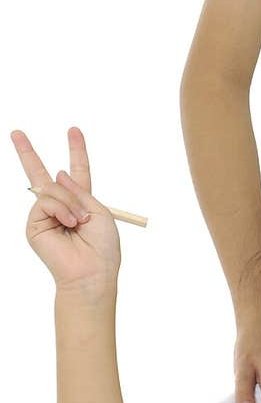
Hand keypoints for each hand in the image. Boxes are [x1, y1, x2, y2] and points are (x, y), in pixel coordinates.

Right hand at [10, 127, 119, 293]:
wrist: (92, 271)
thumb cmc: (102, 247)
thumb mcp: (99, 210)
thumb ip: (78, 190)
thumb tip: (58, 173)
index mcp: (80, 202)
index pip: (76, 172)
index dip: (76, 151)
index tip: (73, 131)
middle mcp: (60, 207)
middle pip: (41, 174)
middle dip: (28, 153)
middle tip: (16, 132)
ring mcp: (44, 215)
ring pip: (51, 188)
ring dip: (70, 202)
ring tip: (80, 222)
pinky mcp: (34, 224)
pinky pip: (46, 201)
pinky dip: (62, 209)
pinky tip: (70, 224)